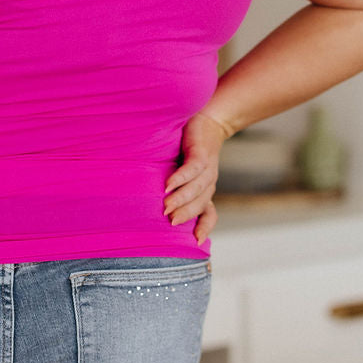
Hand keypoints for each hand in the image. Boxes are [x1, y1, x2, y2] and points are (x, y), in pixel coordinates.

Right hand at [164, 111, 234, 243]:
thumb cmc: (189, 149)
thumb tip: (153, 204)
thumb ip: (174, 188)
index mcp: (204, 191)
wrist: (208, 120)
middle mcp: (208, 183)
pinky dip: (181, 178)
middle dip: (185, 214)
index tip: (196, 242)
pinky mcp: (201, 153)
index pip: (209, 214)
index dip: (204, 227)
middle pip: (200, 204)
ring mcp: (207, 169)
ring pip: (197, 189)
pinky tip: (168, 184)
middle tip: (169, 222)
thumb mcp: (184, 172)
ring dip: (181, 199)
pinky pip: (193, 169)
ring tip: (166, 206)